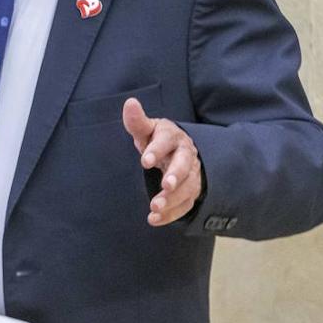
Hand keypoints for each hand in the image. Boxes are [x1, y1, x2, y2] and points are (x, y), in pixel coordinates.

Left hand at [122, 97, 202, 225]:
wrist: (178, 152)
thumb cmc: (157, 140)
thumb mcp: (147, 129)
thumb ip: (137, 121)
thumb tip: (130, 103)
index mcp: (172, 136)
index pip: (166, 141)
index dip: (156, 150)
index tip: (145, 161)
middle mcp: (186, 155)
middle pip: (185, 165)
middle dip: (176, 176)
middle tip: (165, 186)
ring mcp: (192, 174)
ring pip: (187, 187)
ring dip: (173, 199)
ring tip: (155, 207)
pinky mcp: (192, 191)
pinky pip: (185, 204)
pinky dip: (171, 214)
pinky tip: (154, 219)